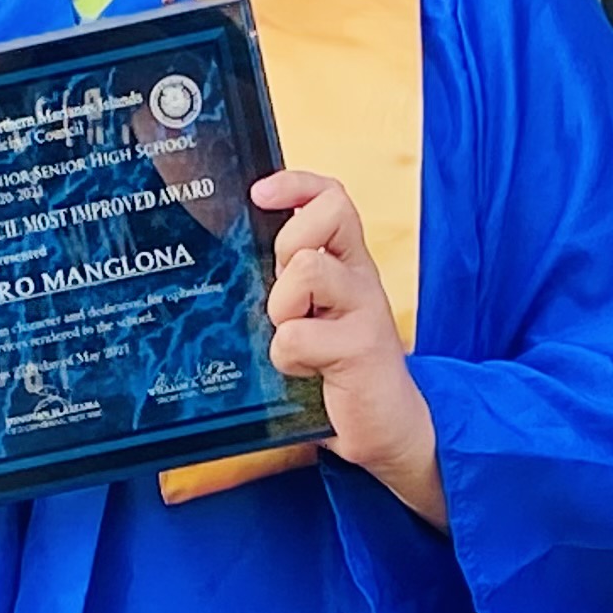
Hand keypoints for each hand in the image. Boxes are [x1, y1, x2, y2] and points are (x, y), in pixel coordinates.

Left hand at [252, 170, 438, 518]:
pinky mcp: (361, 349)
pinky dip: (287, 358)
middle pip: (326, 215)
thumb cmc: (337, 370)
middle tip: (285, 295)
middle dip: (287, 246)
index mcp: (345, 264)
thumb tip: (226, 258)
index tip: (261, 193)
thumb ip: (286, 285)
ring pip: (307, 270)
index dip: (298, 185)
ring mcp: (364, 310)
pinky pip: (297, 336)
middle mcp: (359, 278)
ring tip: (291, 336)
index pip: (331, 198)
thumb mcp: (311, 316)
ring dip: (283, 307)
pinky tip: (304, 372)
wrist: (386, 428)